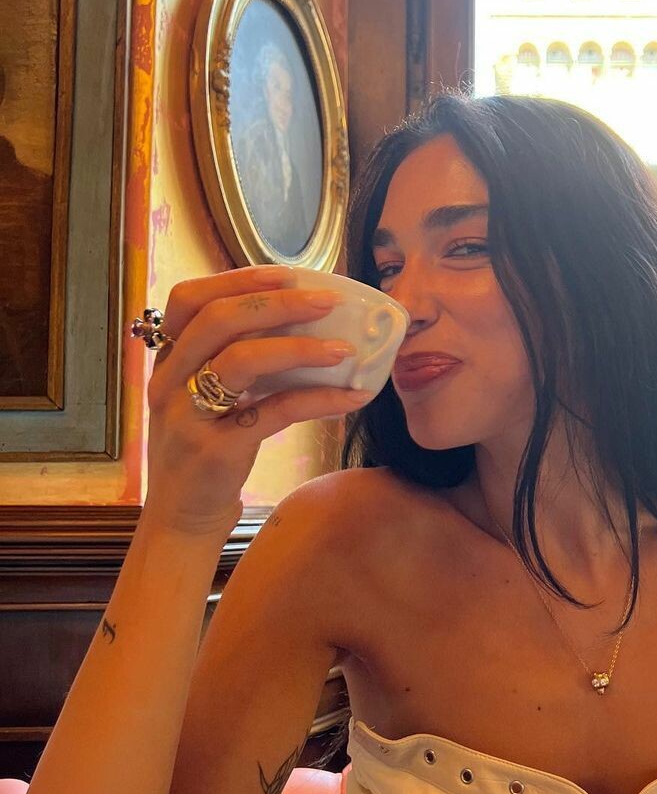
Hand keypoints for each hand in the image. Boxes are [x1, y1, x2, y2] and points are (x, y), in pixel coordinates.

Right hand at [141, 264, 375, 535]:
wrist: (182, 518)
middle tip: (328, 302)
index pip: (189, 299)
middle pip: (218, 321)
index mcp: (167, 362)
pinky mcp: (217, 451)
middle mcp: (169, 382)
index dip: (239, 280)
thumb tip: (305, 328)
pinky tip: (351, 397)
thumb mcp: (210, 400)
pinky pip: (274, 413)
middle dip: (278, 304)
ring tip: (344, 348)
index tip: (290, 274)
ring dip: (300, 348)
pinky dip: (318, 400)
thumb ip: (238, 364)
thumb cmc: (206, 453)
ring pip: (241, 361)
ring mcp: (189, 417)